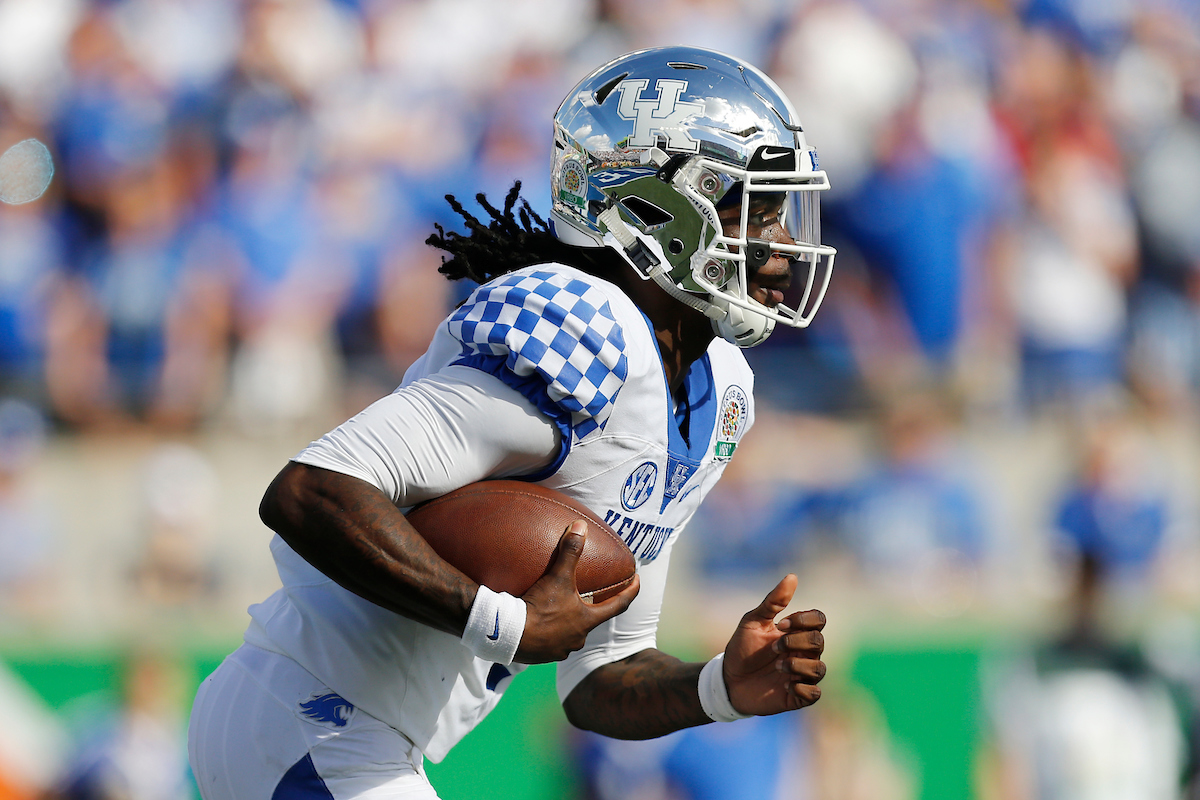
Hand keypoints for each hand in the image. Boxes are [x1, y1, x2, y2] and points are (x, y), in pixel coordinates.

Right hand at [514, 520, 639, 663]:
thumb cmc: (539, 608)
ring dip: (570, 621)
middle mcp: (578, 638)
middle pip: (592, 620)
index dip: (630, 592)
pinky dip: (551, 632)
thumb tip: (580, 526)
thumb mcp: (557, 577)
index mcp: (587, 620)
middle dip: (593, 607)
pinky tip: (541, 624)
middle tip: (592, 594)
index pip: (618, 605)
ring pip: (571, 633)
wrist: (510, 636)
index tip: (637, 581)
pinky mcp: (543, 656)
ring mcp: (561, 649)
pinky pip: (552, 642)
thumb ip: (570, 552)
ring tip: (563, 609)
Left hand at [723, 574, 825, 714]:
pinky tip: (784, 685)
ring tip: (777, 666)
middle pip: (819, 641)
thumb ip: (773, 602)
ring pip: (819, 668)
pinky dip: (802, 688)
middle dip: (795, 642)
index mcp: (796, 633)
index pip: (819, 619)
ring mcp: (801, 674)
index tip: (780, 625)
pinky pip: (814, 693)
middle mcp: (803, 652)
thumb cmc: (742, 649)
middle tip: (773, 648)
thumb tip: (792, 576)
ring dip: (797, 665)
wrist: (727, 680)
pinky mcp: (797, 696)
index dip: (804, 620)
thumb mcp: (753, 622)